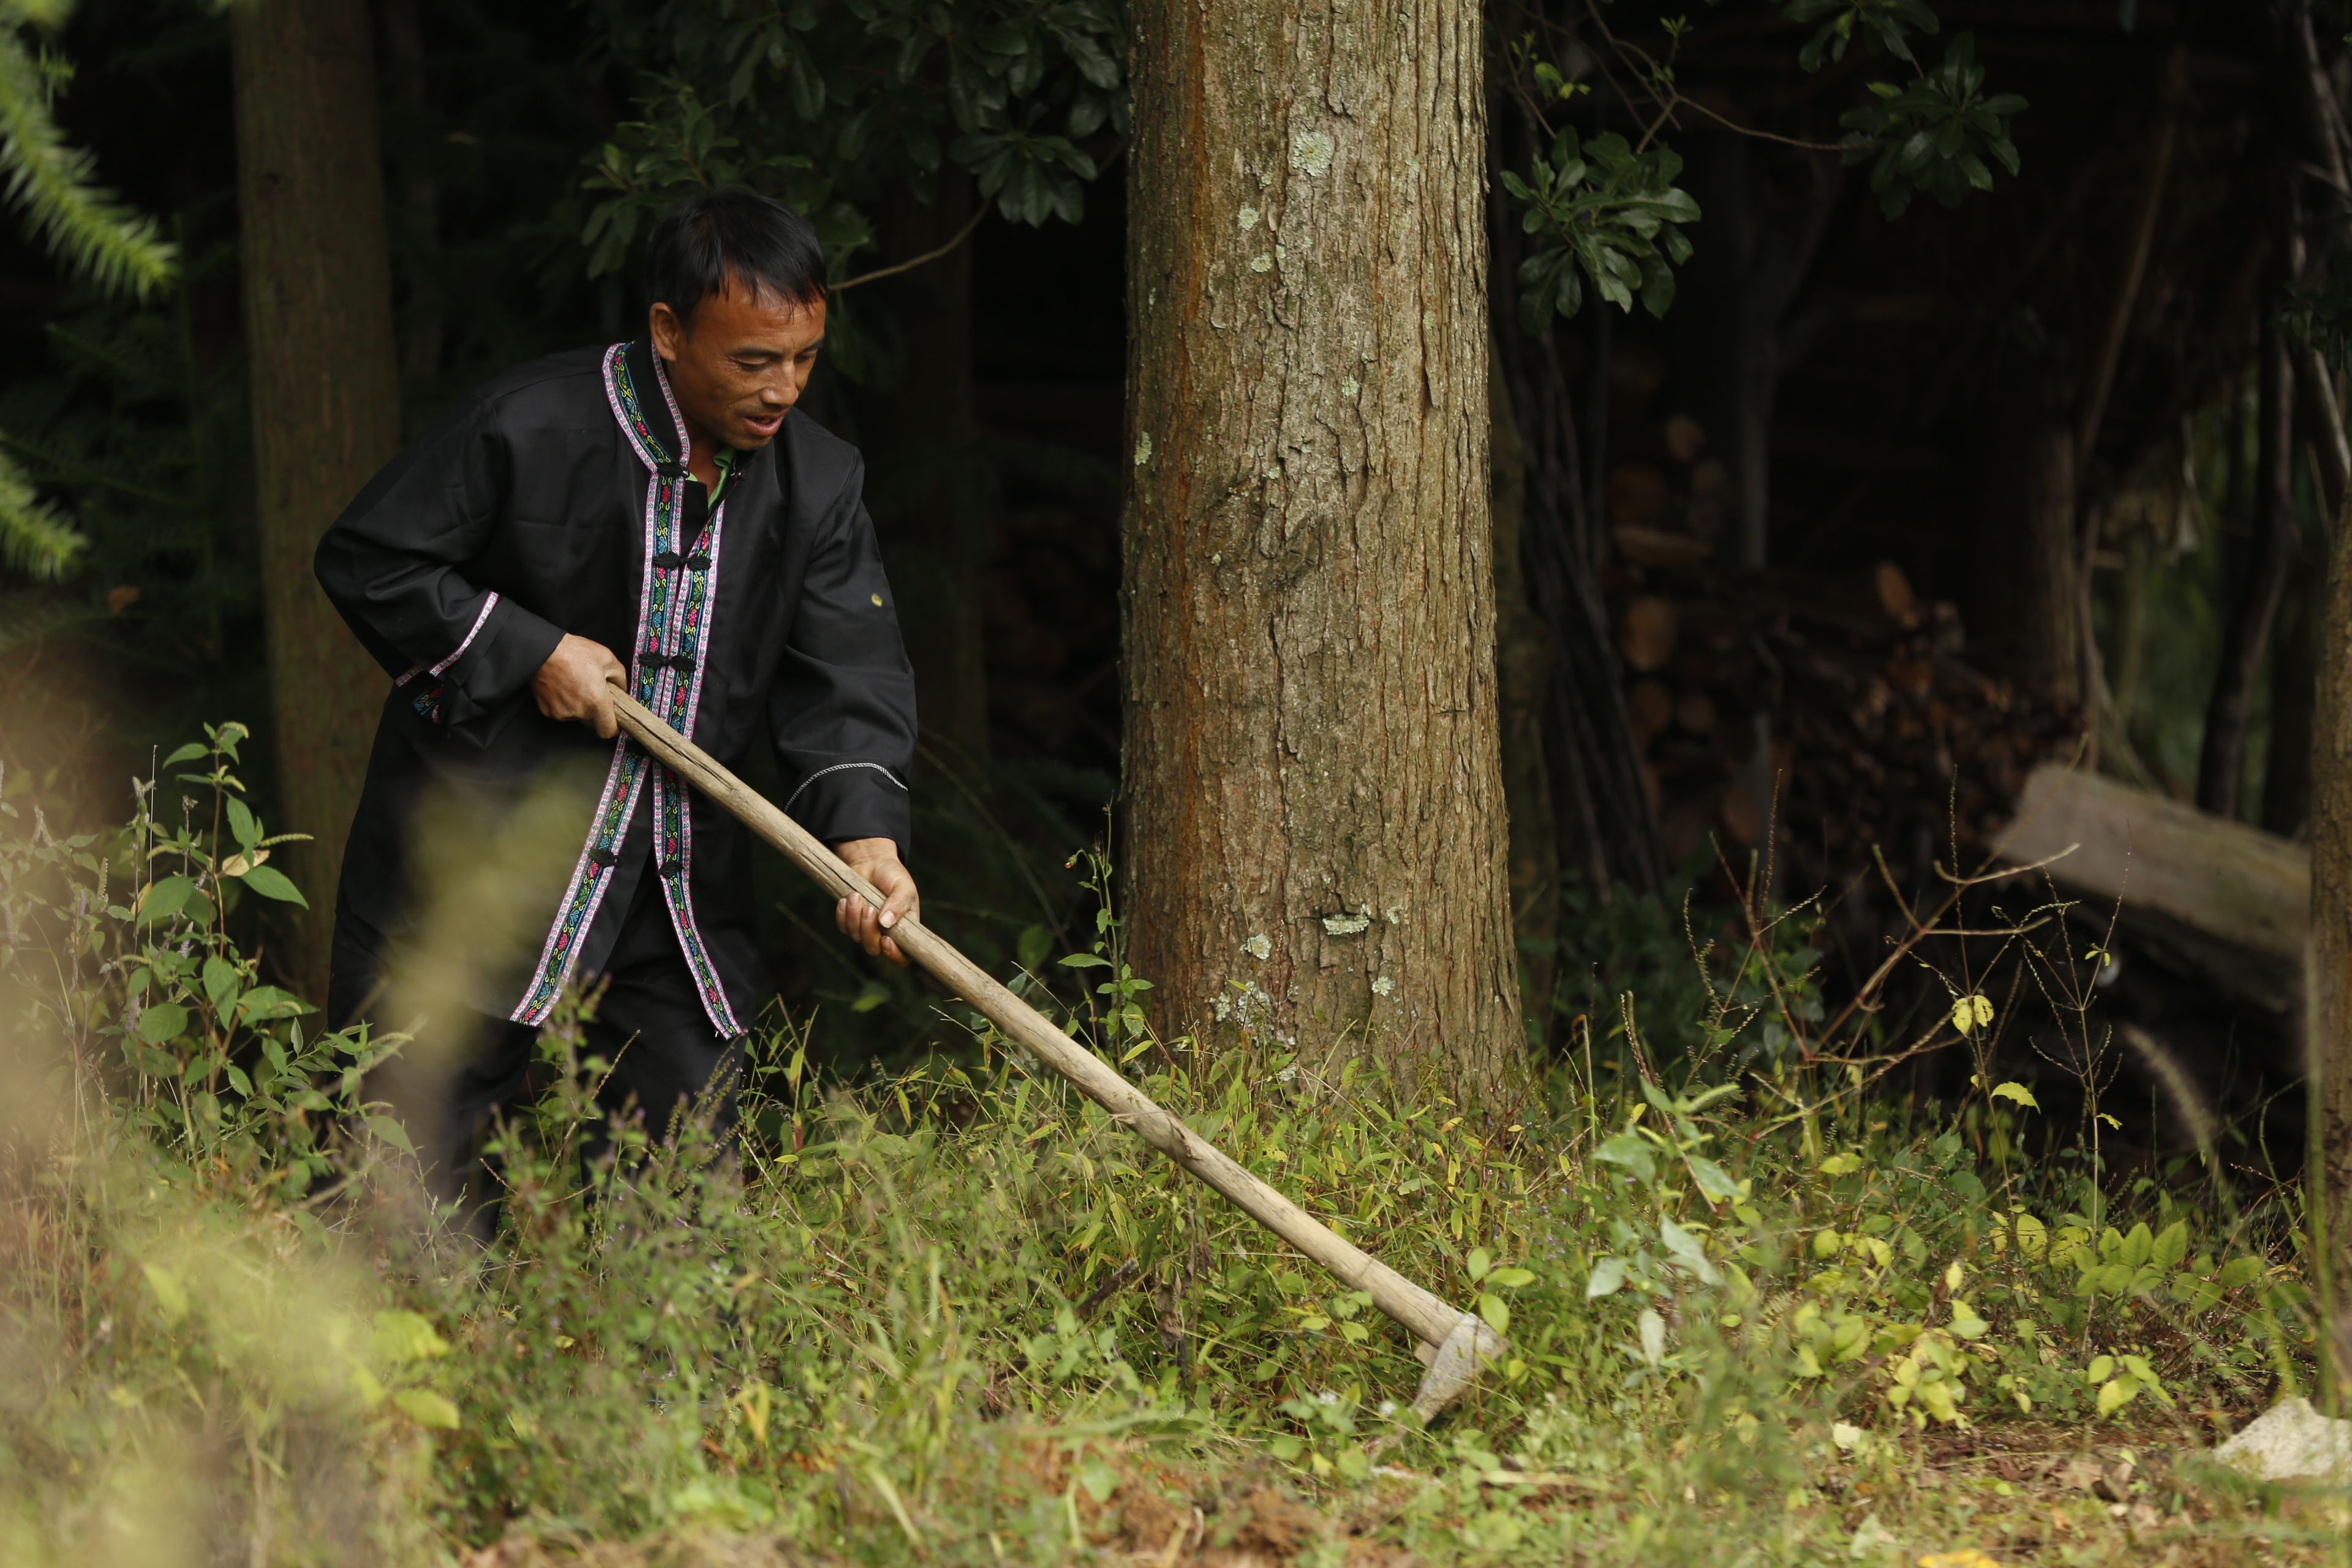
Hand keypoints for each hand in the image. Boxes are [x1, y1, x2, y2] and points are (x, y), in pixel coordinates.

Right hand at [533, 634, 626, 738]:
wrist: (541, 650)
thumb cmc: (574, 652)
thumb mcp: (607, 659)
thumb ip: (620, 679)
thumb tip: (622, 691)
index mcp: (596, 702)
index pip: (608, 731)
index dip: (613, 726)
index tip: (613, 719)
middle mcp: (578, 712)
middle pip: (592, 722)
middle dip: (595, 711)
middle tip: (592, 691)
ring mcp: (561, 713)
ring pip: (576, 716)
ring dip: (578, 706)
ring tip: (575, 685)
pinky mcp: (547, 711)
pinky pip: (561, 711)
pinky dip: (563, 703)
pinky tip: (562, 687)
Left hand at [833, 837, 916, 965]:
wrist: (872, 861)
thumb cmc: (892, 875)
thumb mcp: (903, 886)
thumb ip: (899, 904)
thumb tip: (885, 923)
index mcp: (904, 929)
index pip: (902, 957)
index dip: (893, 955)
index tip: (885, 940)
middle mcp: (885, 933)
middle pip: (873, 949)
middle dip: (868, 930)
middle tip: (869, 908)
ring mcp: (866, 929)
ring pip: (856, 937)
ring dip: (854, 917)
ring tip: (856, 895)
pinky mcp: (850, 921)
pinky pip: (843, 927)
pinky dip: (842, 914)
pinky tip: (846, 898)